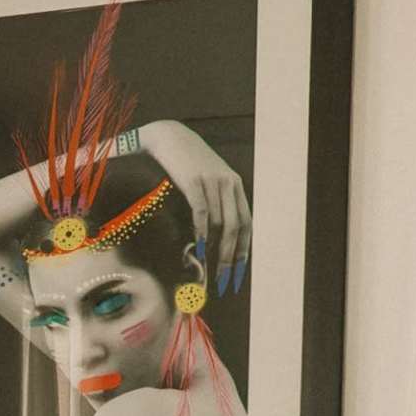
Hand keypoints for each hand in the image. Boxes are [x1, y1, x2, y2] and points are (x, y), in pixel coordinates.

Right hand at [136, 119, 250, 292]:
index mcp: (235, 185)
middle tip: (224, 279)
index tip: (238, 272)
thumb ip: (215, 203)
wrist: (169, 136)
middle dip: (231, 256)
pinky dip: (202, 233)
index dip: (243, 250)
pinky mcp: (194, 181)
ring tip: (209, 268)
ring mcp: (213, 181)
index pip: (246, 223)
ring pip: (219, 222)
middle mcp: (229, 183)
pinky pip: (201, 212)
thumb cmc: (186, 162)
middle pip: (236, 227)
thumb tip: (212, 236)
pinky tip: (199, 248)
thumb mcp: (208, 180)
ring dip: (215, 249)